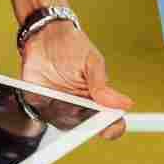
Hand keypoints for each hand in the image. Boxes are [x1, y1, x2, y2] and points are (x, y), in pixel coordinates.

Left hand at [18, 21, 132, 139]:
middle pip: (86, 129)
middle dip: (84, 126)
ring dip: (63, 117)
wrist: (44, 35)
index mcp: (98, 99)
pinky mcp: (39, 105)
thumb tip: (123, 104)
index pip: (111, 121)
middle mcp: (79, 108)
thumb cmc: (72, 47)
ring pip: (63, 125)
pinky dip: (43, 111)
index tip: (108, 128)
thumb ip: (102, 85)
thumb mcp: (91, 61)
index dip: (112, 129)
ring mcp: (59, 108)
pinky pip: (41, 116)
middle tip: (81, 114)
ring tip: (62, 100)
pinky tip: (44, 99)